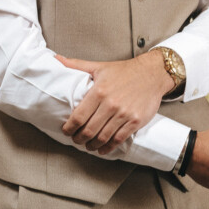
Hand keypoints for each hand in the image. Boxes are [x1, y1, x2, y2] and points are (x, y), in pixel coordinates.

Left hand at [58, 50, 173, 153]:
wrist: (152, 73)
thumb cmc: (125, 71)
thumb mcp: (99, 66)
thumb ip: (76, 65)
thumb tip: (56, 59)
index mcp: (99, 91)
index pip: (78, 116)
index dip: (69, 128)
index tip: (66, 131)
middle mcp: (111, 104)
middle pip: (89, 130)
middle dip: (79, 139)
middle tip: (76, 139)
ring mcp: (124, 114)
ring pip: (102, 137)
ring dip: (92, 145)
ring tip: (88, 145)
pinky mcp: (135, 121)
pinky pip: (118, 139)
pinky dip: (108, 147)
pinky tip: (103, 149)